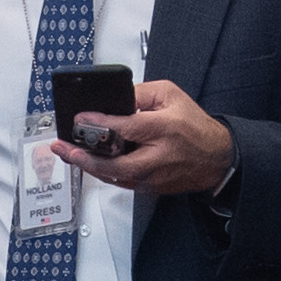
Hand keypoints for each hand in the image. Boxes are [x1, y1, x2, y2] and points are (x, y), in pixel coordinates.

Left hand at [54, 79, 234, 200]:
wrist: (216, 158)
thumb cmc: (195, 127)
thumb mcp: (171, 96)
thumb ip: (141, 94)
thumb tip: (116, 98)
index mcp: (164, 129)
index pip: (127, 128)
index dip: (100, 124)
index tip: (80, 118)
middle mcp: (157, 157)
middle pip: (116, 163)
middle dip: (85, 157)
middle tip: (64, 148)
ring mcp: (153, 176)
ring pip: (114, 176)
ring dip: (88, 166)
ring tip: (67, 154)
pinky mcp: (149, 187)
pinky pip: (120, 181)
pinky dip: (102, 172)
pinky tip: (87, 163)